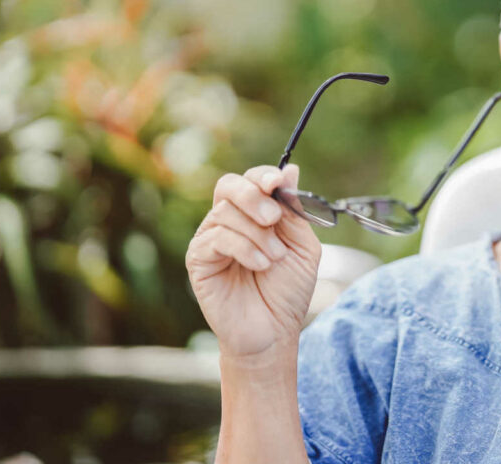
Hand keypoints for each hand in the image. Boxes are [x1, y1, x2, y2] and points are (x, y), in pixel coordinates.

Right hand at [185, 164, 320, 361]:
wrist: (274, 331)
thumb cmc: (288, 291)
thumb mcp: (302, 245)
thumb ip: (294, 210)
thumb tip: (291, 169)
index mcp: (254, 213)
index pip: (251, 179)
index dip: (263, 175)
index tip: (278, 182)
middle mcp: (229, 221)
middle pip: (229, 185)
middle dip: (253, 195)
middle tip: (273, 219)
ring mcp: (211, 239)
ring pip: (226, 212)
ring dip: (257, 234)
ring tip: (274, 259)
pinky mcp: (198, 259)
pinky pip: (216, 237)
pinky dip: (244, 248)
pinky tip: (260, 265)